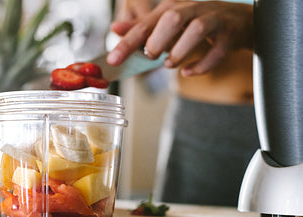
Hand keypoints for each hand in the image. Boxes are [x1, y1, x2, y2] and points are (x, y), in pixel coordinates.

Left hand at [107, 0, 252, 75]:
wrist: (241, 22)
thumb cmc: (198, 24)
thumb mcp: (168, 25)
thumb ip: (143, 28)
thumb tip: (115, 28)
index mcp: (173, 7)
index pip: (146, 23)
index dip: (128, 42)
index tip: (113, 60)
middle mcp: (193, 9)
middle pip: (173, 18)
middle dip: (158, 40)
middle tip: (151, 56)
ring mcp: (215, 19)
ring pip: (197, 29)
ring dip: (180, 51)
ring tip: (170, 64)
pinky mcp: (231, 34)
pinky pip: (219, 49)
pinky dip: (202, 64)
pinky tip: (189, 72)